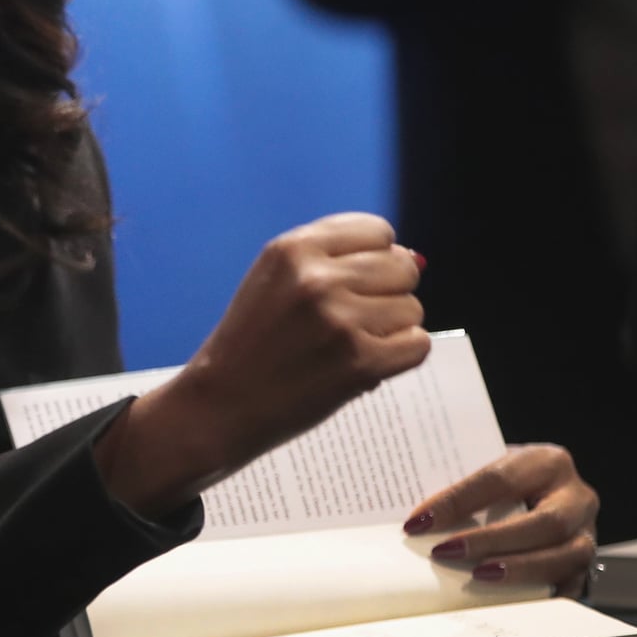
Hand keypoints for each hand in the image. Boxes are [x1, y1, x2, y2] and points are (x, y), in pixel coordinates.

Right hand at [98, 213, 428, 516]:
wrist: (220, 405)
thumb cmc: (251, 343)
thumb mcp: (275, 279)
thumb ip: (336, 260)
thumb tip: (417, 258)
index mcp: (293, 249)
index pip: (378, 231)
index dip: (376, 257)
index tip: (356, 283)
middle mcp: (317, 278)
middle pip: (403, 267)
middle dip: (388, 293)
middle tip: (353, 320)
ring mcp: (339, 321)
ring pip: (412, 308)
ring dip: (391, 329)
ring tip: (350, 345)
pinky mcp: (359, 363)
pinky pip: (417, 345)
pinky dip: (398, 358)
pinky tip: (366, 364)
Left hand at [403, 444, 598, 597]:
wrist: (545, 491)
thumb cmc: (508, 482)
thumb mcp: (489, 470)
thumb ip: (463, 491)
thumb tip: (417, 523)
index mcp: (546, 462)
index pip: (500, 480)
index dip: (458, 501)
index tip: (420, 521)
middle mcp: (576, 496)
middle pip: (544, 522)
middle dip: (493, 541)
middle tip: (448, 552)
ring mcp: (589, 533)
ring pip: (566, 556)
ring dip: (520, 570)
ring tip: (478, 577)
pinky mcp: (588, 565)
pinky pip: (572, 585)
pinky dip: (542, 596)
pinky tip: (512, 604)